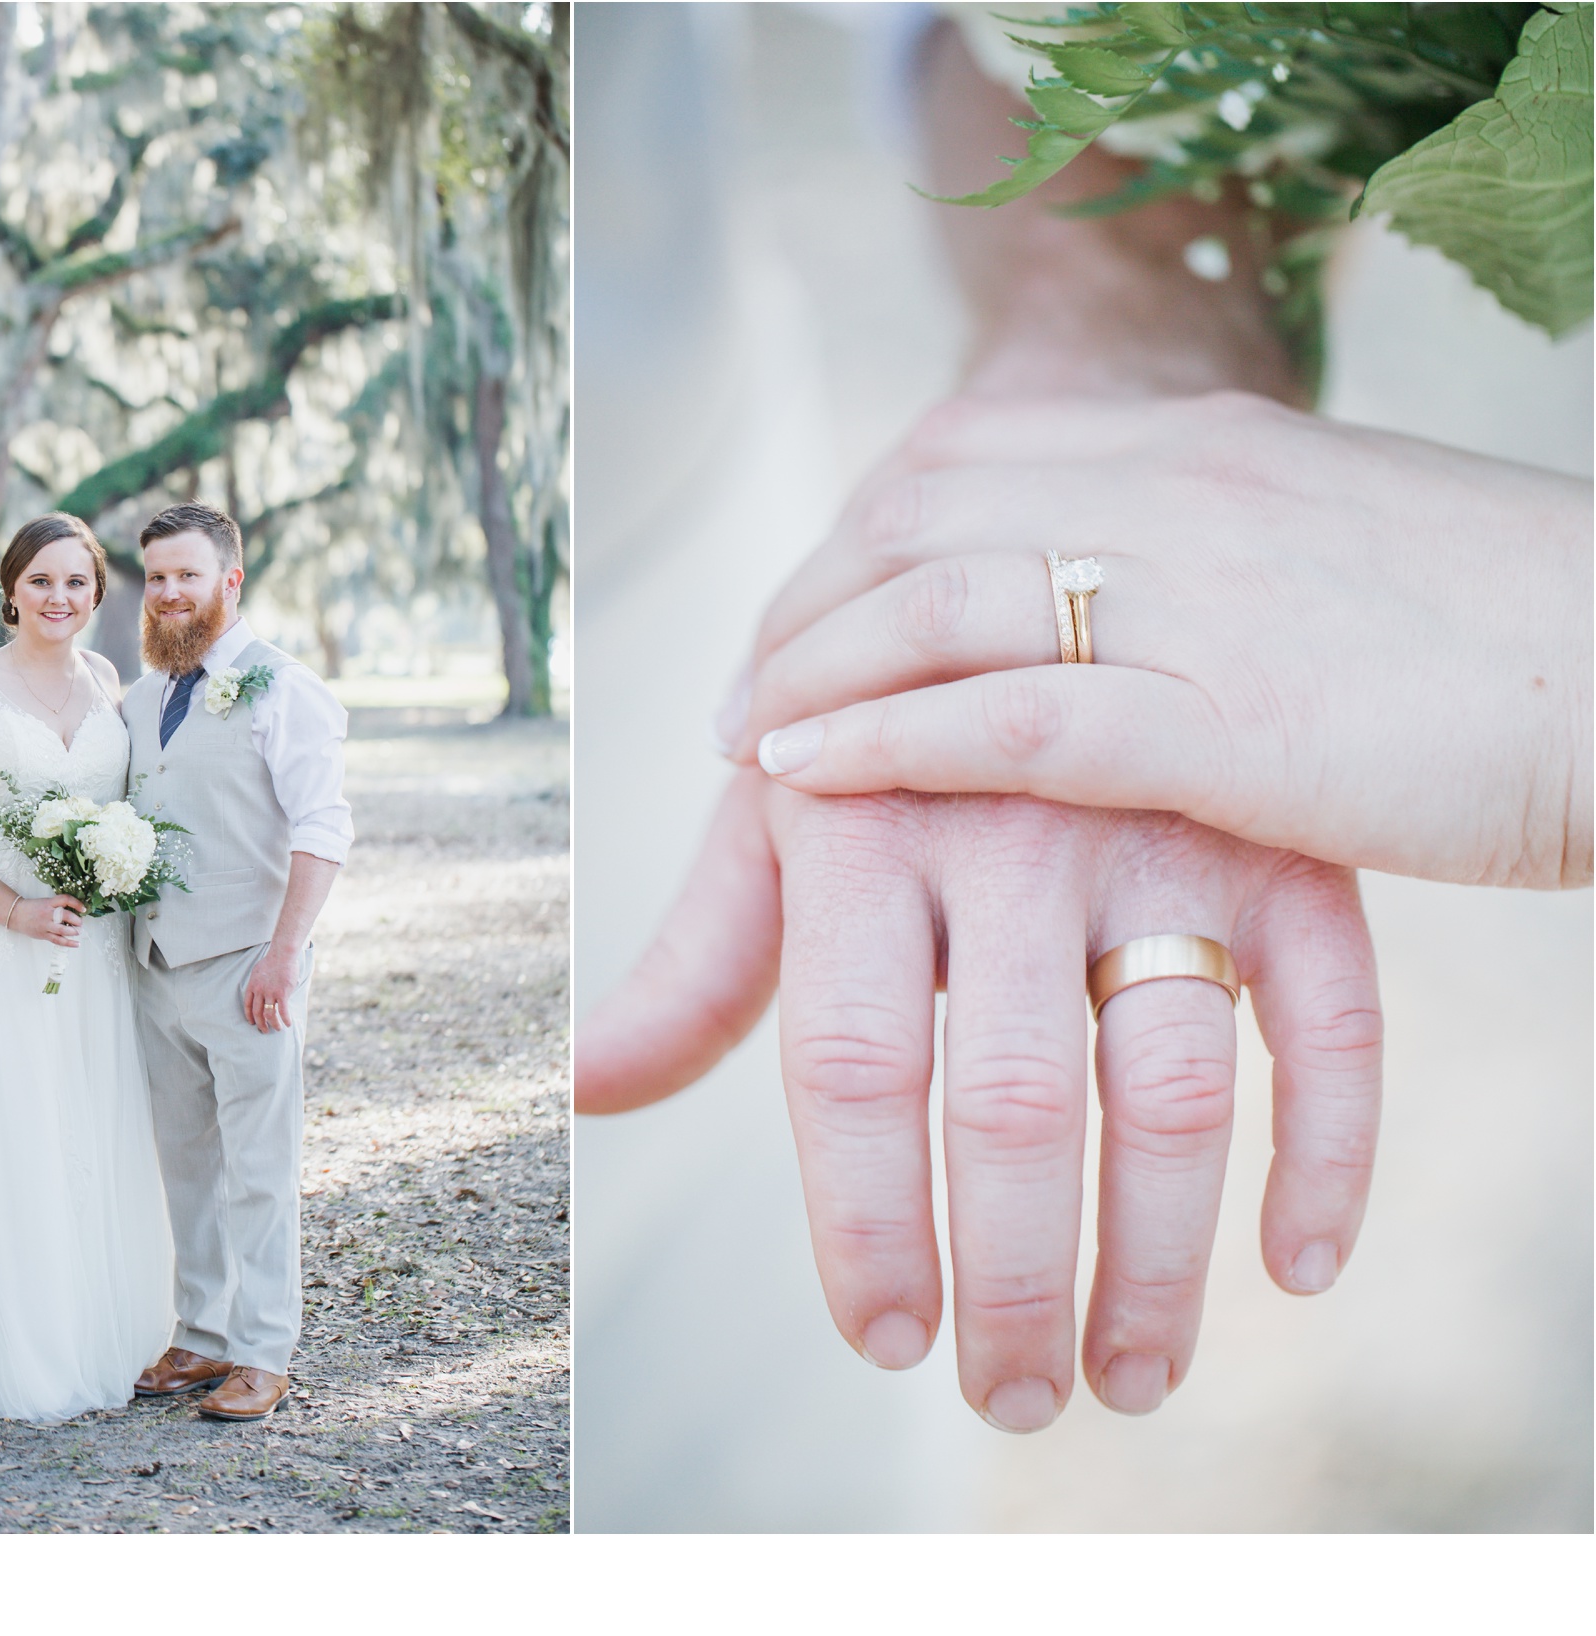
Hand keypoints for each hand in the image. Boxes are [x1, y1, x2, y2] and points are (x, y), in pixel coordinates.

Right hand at [12, 894, 85, 947]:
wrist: (16, 914)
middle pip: (65, 916)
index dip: (76, 903)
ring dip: (73, 932)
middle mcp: (48, 913)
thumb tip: (76, 912)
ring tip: (78, 931)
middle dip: (76, 920)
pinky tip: (76, 944)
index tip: (83, 908)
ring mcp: (45, 925)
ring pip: (62, 930)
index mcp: (49, 903)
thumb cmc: (34, 908)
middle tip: (80, 923)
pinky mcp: (43, 935)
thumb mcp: (46, 902)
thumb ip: (58, 906)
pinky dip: (68, 943)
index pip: (65, 899)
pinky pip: (57, 940)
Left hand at [245, 944, 298, 1031]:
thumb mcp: (258, 971)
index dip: (249, 1016)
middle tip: (264, 1030)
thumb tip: (260, 991)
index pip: (248, 1005)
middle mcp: (260, 991)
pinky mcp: (282, 993)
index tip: (252, 1023)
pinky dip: (285, 1019)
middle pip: (257, 1013)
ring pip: (269, 1014)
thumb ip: (257, 983)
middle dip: (260, 1024)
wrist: (282, 955)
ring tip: (277, 1028)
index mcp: (252, 986)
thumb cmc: (272, 961)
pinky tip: (288, 1024)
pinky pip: (283, 1011)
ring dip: (273, 1024)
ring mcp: (270, 993)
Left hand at [576, 771, 1382, 1426]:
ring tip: (1129, 1375)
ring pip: (1175, 1086)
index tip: (883, 1342)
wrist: (1047, 567)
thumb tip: (584, 1087)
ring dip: (1156, 1262)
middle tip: (1014, 1399)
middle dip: (1010, 1282)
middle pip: (1013, 1102)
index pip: (852, 1065)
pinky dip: (1330, 1158)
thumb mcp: (781, 827)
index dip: (866, 1224)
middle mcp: (1011, 827)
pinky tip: (1296, 1270)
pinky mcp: (1287, 843)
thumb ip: (700, 966)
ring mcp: (1162, 831)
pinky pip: (1335, 1020)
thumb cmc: (884, 737)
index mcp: (863, 826)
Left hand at [732, 392, 1592, 888]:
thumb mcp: (1319, 558)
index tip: (797, 619)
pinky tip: (808, 774)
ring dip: (816, 669)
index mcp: (1202, 445)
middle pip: (921, 514)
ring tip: (747, 741)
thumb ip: (1195, 561)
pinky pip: (1013, 715)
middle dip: (806, 604)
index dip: (850, 541)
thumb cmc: (1498, 640)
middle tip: (743, 696)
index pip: (959, 458)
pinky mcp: (1235, 719)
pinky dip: (888, 739)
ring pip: (941, 600)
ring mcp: (1205, 597)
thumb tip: (1094, 609)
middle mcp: (1183, 493)